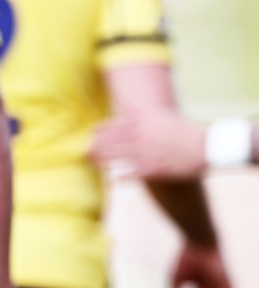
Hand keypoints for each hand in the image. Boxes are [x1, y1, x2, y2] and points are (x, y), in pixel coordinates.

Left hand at [91, 110, 205, 179]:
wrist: (206, 145)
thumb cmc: (185, 131)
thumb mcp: (162, 116)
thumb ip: (141, 114)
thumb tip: (125, 107)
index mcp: (143, 123)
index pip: (116, 125)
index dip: (101, 129)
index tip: (90, 132)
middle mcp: (141, 137)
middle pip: (112, 141)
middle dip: (96, 145)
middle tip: (82, 150)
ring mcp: (146, 153)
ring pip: (118, 157)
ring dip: (102, 160)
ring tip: (91, 163)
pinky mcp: (153, 169)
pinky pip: (134, 174)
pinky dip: (123, 178)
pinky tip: (114, 180)